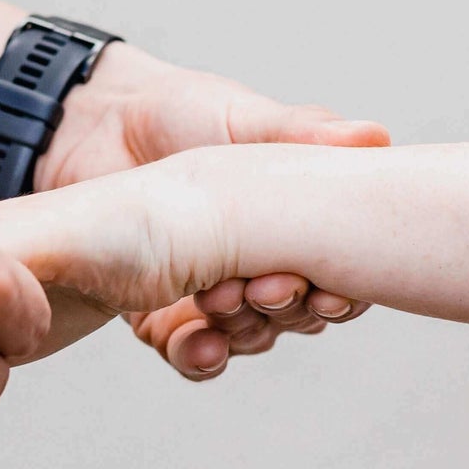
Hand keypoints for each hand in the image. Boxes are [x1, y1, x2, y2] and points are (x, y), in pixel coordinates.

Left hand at [39, 44, 384, 378]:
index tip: (331, 293)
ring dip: (246, 330)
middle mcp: (263, 265)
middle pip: (300, 315)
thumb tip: (374, 137)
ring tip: (220, 301)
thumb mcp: (244, 118)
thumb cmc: (179, 112)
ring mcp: (216, 294)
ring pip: (252, 338)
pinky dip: (200, 356)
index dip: (344, 295)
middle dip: (288, 309)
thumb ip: (302, 133)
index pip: (341, 275)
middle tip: (265, 287)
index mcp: (296, 223)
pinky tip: (200, 345)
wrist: (94, 127)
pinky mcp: (164, 315)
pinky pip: (192, 353)